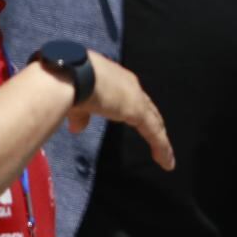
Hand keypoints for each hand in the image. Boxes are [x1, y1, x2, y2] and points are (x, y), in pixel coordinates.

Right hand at [67, 52, 174, 170]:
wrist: (73, 75)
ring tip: (166, 158)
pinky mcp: (138, 111)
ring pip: (154, 122)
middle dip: (154, 123)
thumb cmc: (69, 83)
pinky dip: (162, 147)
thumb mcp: (75, 101)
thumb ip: (81, 115)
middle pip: (147, 108)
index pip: (130, 97)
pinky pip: (154, 133)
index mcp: (115, 79)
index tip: (140, 121)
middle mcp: (129, 85)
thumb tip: (78, 128)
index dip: (136, 110)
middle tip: (159, 139)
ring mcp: (136, 98)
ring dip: (161, 141)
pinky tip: (167, 162)